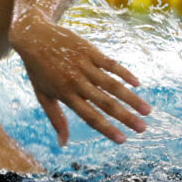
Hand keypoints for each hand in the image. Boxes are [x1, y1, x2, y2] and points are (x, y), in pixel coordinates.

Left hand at [10, 16, 150, 145]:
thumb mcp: (43, 95)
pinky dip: (125, 74)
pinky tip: (137, 84)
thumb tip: (62, 144)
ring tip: (147, 111)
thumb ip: (55, 119)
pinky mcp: (90, 51)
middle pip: (105, 102)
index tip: (123, 140)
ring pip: (112, 84)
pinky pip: (111, 64)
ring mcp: (84, 65)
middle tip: (143, 129)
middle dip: (125, 117)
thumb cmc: (38, 70)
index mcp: (65, 94)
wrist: (34, 37)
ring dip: (131, 98)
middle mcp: (76, 81)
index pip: (89, 116)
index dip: (106, 129)